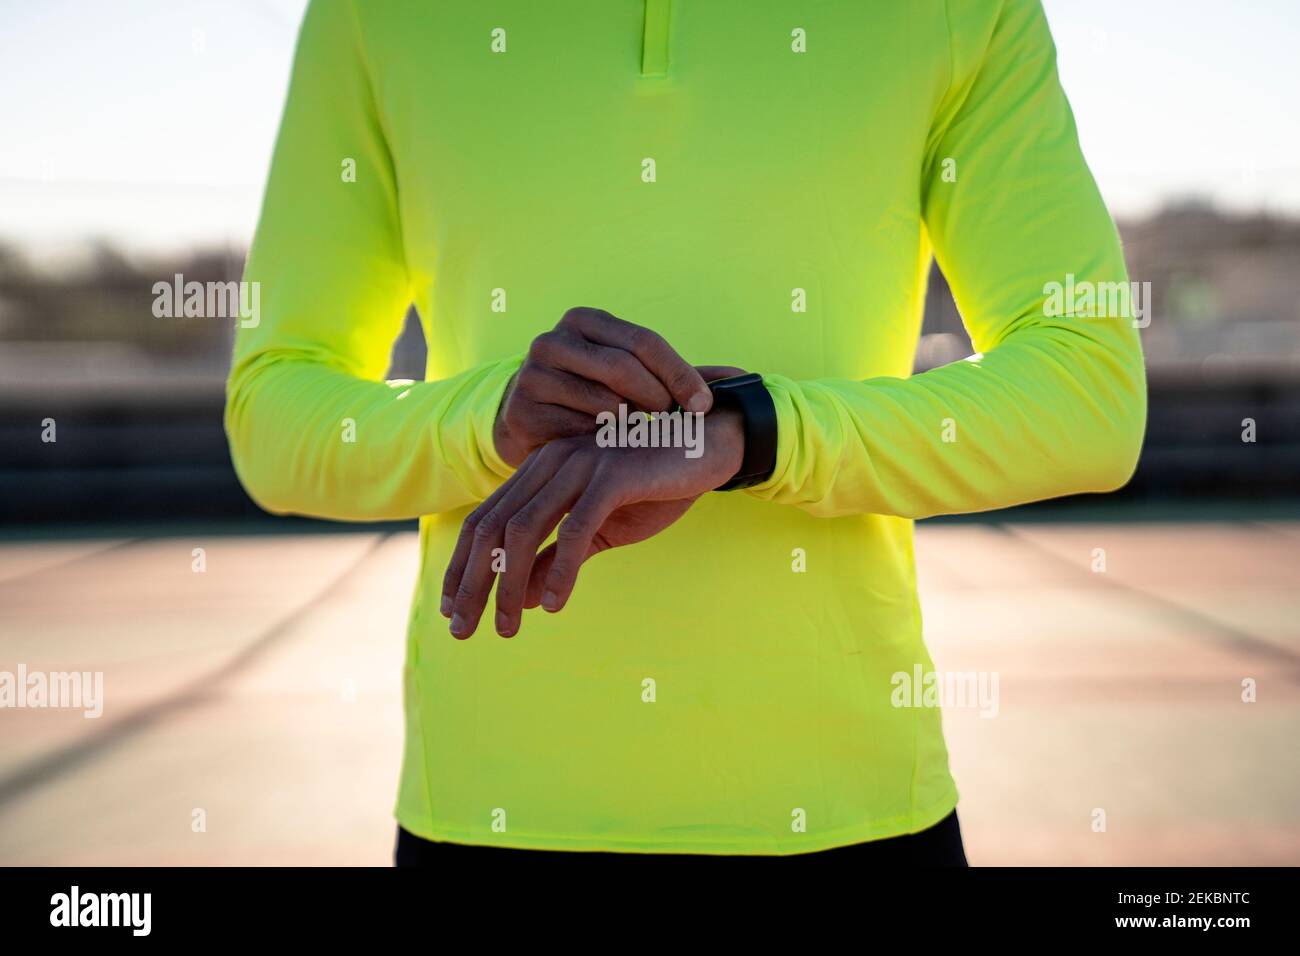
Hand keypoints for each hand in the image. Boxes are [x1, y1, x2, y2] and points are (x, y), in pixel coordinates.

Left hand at [444, 408, 745, 637]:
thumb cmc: (654, 485)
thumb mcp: (601, 529)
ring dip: (510, 585)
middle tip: (463, 630)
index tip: (453, 610)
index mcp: (541, 471)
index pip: (485, 521)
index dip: (462, 567)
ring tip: (507, 627)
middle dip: (473, 584)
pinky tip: (554, 603)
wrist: (710, 444)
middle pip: (493, 528)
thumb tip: (523, 598)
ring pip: (525, 530)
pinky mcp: (612, 474)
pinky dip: (561, 569)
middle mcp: (551, 462)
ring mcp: (579, 464)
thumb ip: (560, 557)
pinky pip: (576, 528)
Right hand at [493, 306, 715, 467]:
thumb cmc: (591, 395)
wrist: (526, 421)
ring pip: (603, 403)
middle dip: (658, 398)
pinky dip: (602, 444)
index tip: (704, 405)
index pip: (644, 341)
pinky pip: (579, 432)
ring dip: (632, 425)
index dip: (680, 373)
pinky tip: (610, 449)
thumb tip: (742, 378)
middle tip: (673, 422)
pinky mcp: (523, 412)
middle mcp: (554, 340)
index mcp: (585, 321)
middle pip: (623, 368)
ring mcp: (533, 375)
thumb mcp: (629, 375)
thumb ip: (677, 374)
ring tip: (640, 435)